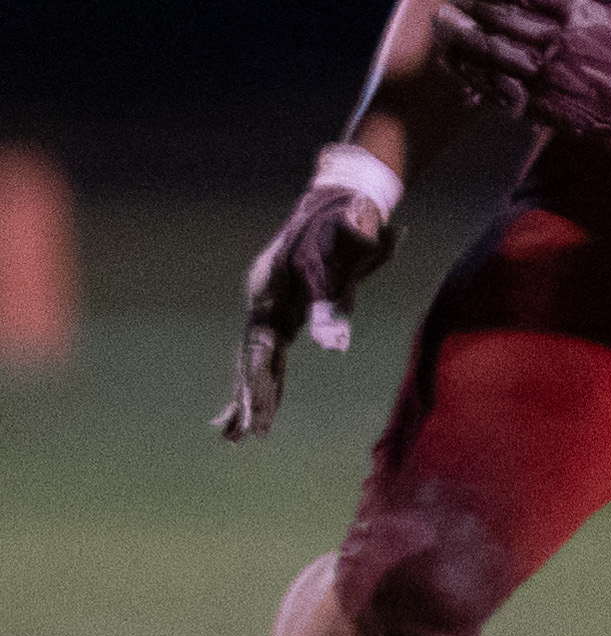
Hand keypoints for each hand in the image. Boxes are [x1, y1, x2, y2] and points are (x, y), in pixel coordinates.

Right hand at [218, 176, 396, 440]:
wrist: (348, 198)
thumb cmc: (350, 227)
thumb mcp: (349, 260)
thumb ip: (337, 302)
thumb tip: (333, 348)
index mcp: (270, 290)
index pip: (258, 349)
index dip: (256, 384)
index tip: (253, 417)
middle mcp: (264, 299)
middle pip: (250, 357)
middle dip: (247, 397)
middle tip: (241, 438)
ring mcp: (273, 303)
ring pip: (257, 356)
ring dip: (250, 393)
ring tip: (235, 436)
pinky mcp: (287, 308)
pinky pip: (272, 350)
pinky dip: (265, 378)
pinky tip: (260, 404)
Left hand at [435, 0, 610, 148]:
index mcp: (578, 14)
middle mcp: (555, 42)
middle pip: (497, 13)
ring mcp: (542, 76)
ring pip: (486, 49)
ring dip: (458, 33)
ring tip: (443, 21)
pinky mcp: (536, 103)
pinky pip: (491, 85)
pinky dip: (468, 71)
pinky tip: (455, 59)